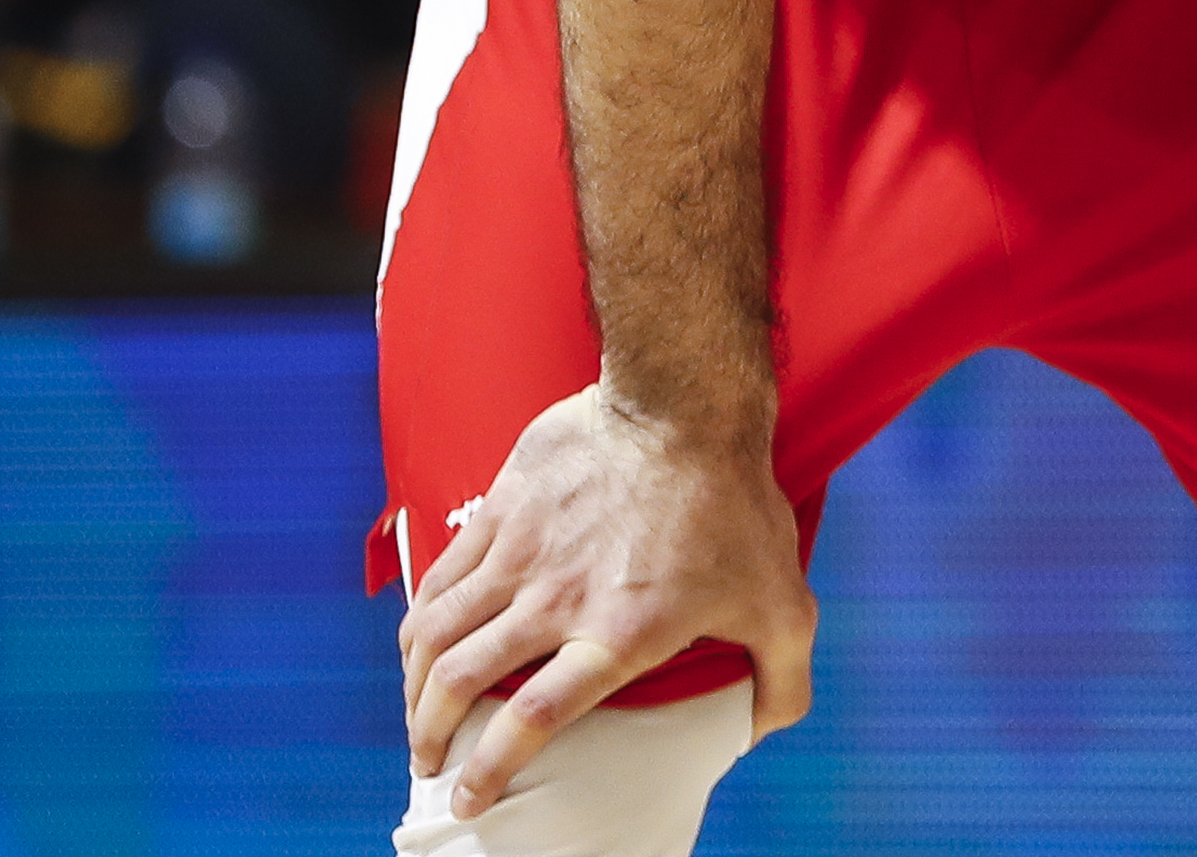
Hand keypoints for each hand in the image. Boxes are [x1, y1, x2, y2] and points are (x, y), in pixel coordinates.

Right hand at [398, 387, 817, 815]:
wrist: (686, 401)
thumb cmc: (736, 503)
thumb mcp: (782, 604)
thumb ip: (782, 680)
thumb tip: (760, 730)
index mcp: (619, 633)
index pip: (534, 719)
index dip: (490, 767)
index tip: (470, 795)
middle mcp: (556, 598)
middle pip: (461, 680)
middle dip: (430, 733)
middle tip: (429, 760)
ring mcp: (522, 549)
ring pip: (437, 629)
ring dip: (414, 681)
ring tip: (416, 708)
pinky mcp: (503, 504)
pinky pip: (443, 573)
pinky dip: (422, 616)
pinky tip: (422, 638)